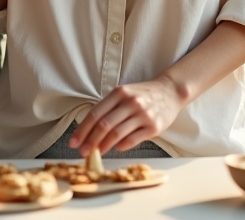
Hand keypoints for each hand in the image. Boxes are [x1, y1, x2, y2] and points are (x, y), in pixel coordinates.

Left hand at [70, 76, 185, 155]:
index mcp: (119, 93)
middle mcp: (130, 102)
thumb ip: (109, 108)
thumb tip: (91, 131)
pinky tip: (116, 148)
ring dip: (104, 146)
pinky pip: (133, 140)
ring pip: (117, 134)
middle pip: (104, 125)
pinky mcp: (154, 127)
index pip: (95, 114)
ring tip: (97, 152)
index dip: (82, 130)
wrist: (170, 91)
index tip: (74, 142)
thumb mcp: (124, 94)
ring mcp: (143, 115)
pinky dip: (121, 146)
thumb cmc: (143, 94)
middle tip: (83, 152)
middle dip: (90, 141)